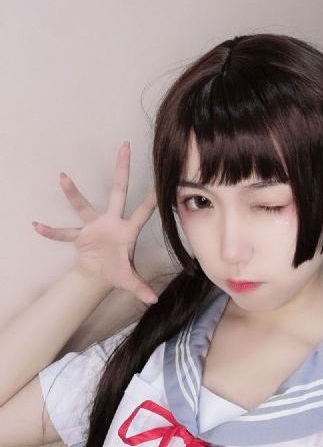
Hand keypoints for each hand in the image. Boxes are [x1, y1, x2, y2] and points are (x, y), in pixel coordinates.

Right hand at [32, 142, 157, 303]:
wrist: (100, 274)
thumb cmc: (118, 272)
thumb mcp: (130, 280)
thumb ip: (141, 288)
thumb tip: (153, 300)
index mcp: (128, 231)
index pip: (143, 213)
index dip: (152, 201)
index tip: (161, 184)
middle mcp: (112, 222)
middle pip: (118, 191)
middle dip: (122, 170)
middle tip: (125, 146)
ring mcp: (94, 226)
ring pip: (83, 206)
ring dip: (73, 194)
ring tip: (62, 177)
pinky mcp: (79, 236)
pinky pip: (63, 233)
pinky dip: (51, 232)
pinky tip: (36, 226)